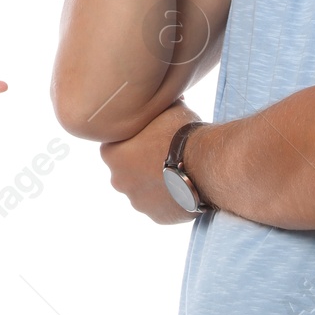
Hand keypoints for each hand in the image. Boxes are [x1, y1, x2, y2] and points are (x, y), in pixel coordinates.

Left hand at [100, 100, 204, 224]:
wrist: (203, 164)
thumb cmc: (179, 131)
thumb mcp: (163, 108)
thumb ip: (152, 109)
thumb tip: (156, 97)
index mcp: (111, 153)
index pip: (116, 145)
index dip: (134, 139)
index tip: (150, 136)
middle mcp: (118, 180)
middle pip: (127, 170)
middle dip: (142, 164)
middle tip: (165, 153)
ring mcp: (137, 202)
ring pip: (143, 190)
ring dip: (156, 183)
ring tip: (179, 170)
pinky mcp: (156, 217)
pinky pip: (161, 206)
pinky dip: (169, 198)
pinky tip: (184, 186)